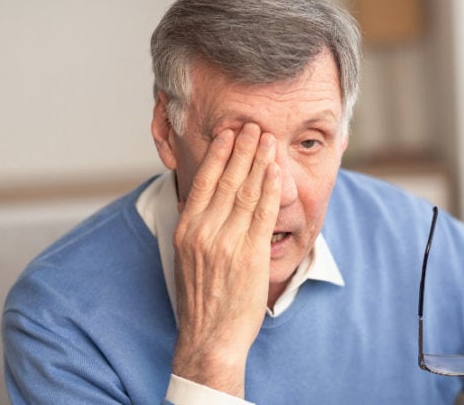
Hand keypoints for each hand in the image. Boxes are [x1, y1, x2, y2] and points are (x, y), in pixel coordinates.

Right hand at [170, 123, 280, 396]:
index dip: (218, 155)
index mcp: (187, 230)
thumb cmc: (201, 299)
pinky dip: (270, 189)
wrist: (210, 337)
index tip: (228, 135)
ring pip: (246, 192)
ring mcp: (227, 242)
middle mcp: (204, 232)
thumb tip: (206, 201)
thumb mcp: (188, 258)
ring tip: (267, 139)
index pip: (203, 182)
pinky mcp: (251, 255)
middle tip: (252, 126)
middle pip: (226, 180)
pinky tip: (276, 171)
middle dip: (242, 149)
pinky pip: (263, 214)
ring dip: (259, 162)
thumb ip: (197, 227)